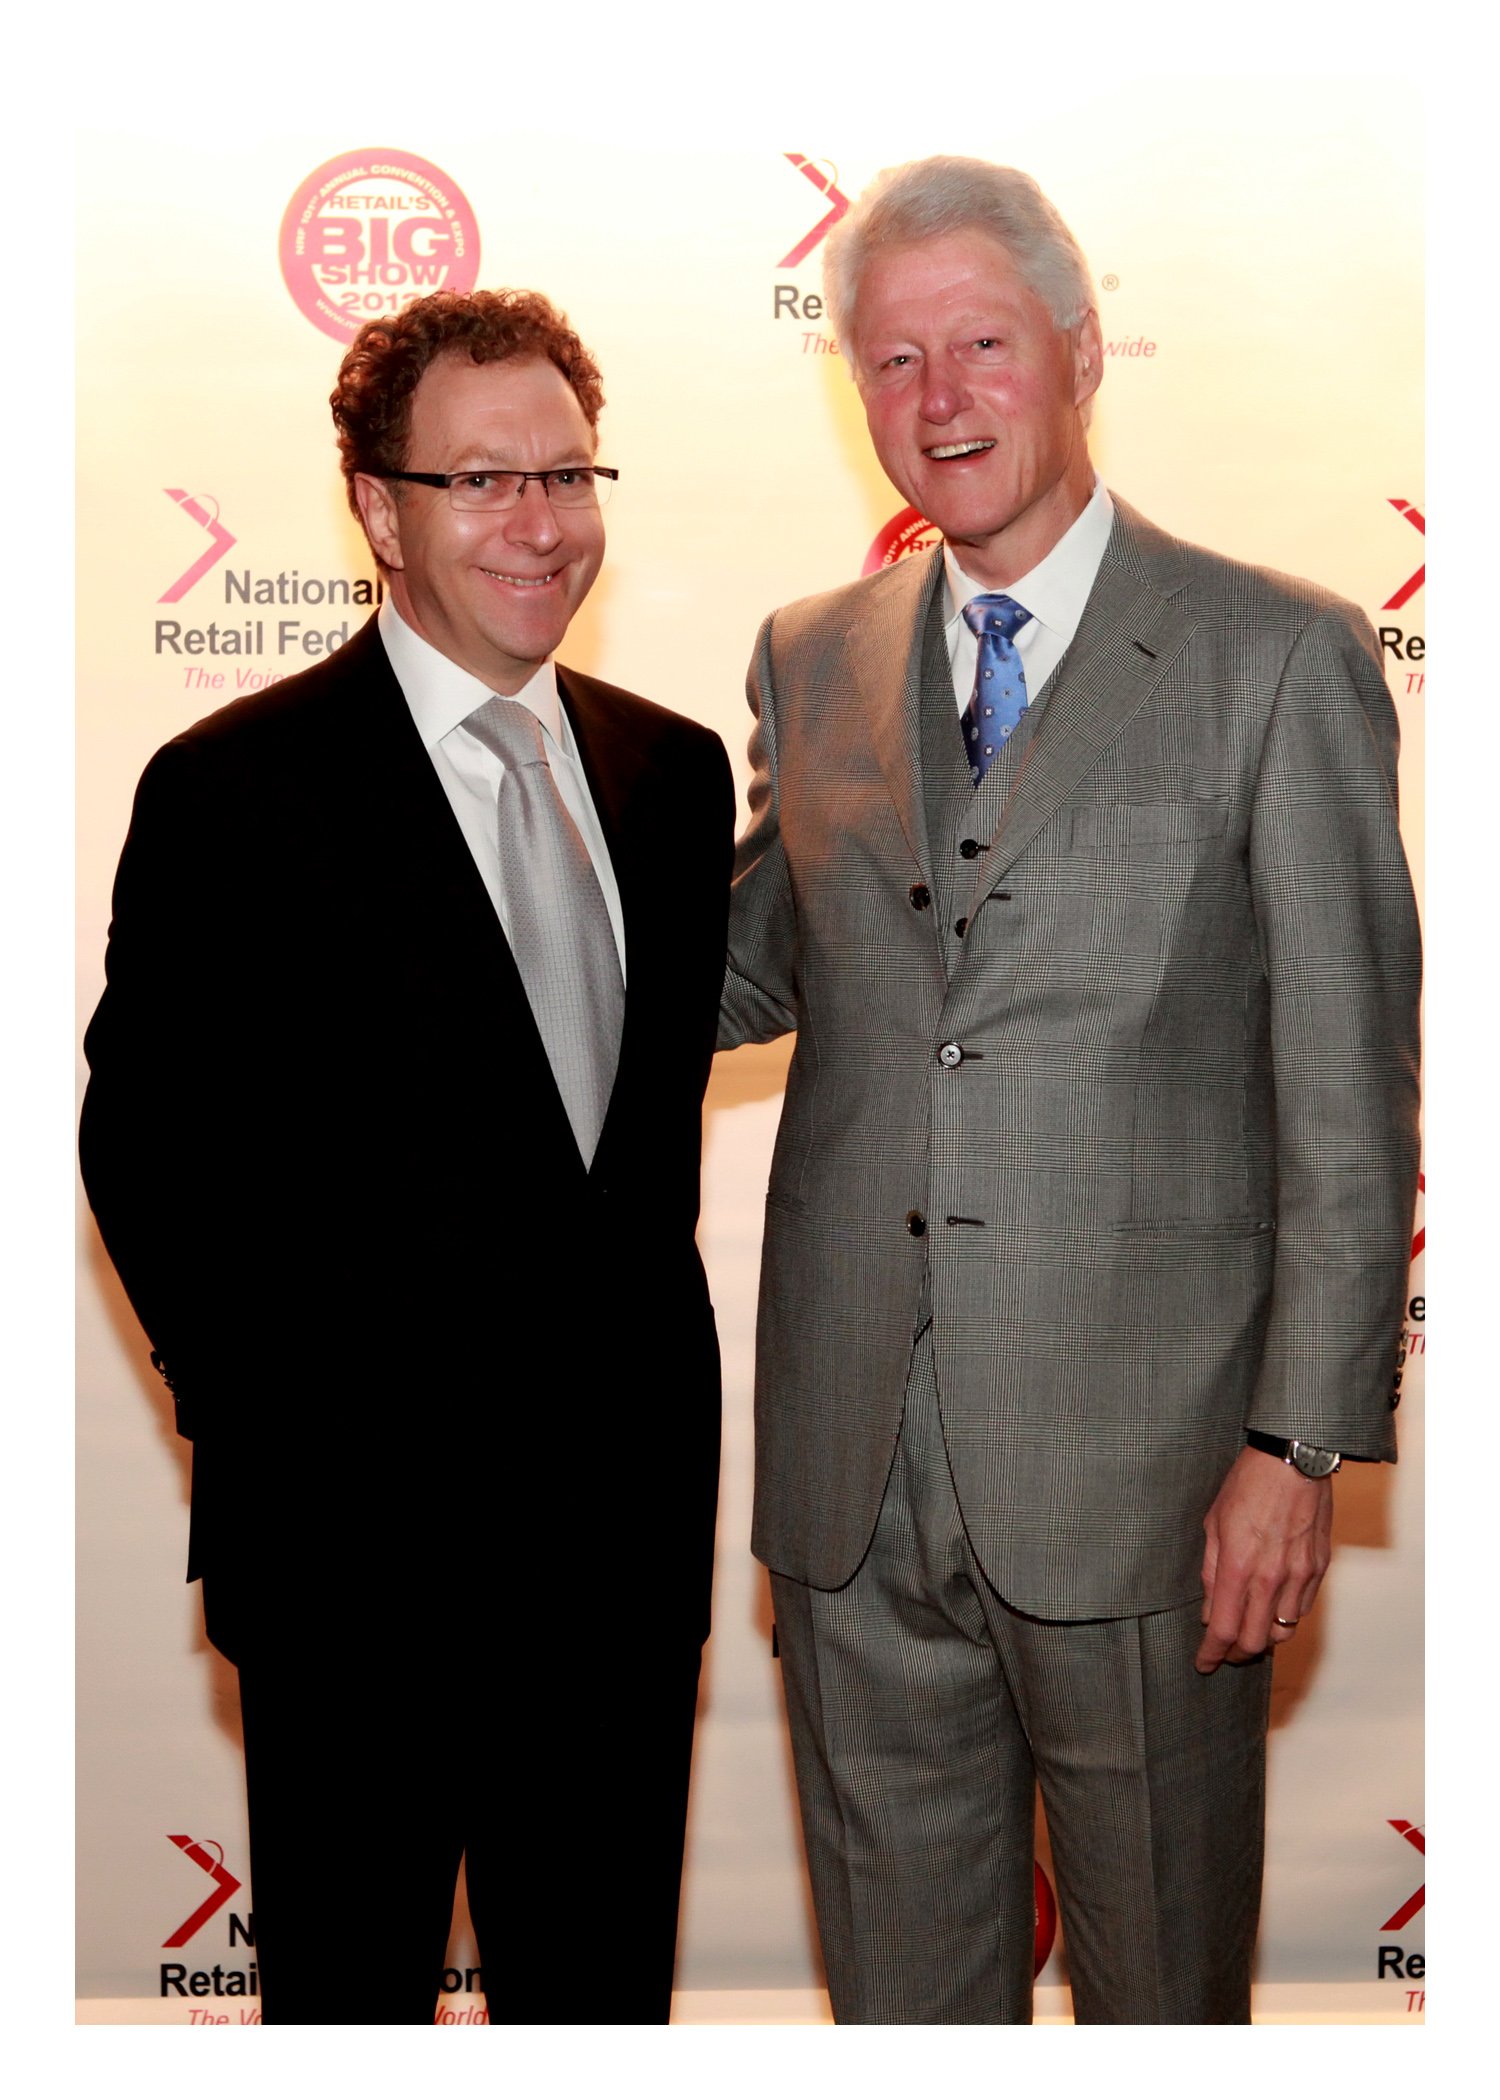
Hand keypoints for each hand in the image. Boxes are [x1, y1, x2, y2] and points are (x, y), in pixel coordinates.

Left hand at [1196, 1447, 1332, 1672]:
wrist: (1293, 1461)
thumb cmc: (1247, 1485)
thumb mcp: (1213, 1524)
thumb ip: (1211, 1572)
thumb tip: (1209, 1611)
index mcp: (1238, 1567)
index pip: (1224, 1629)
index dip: (1212, 1654)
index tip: (1204, 1663)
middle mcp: (1271, 1578)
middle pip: (1254, 1642)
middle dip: (1235, 1653)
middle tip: (1223, 1651)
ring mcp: (1299, 1576)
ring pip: (1282, 1632)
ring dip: (1262, 1638)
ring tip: (1248, 1630)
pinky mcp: (1319, 1569)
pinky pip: (1301, 1609)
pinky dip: (1284, 1617)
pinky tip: (1271, 1606)